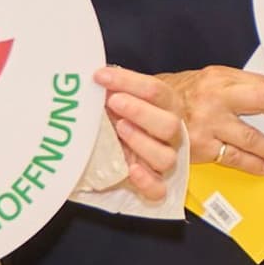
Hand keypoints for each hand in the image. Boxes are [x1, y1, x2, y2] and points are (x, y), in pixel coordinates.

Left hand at [95, 63, 185, 202]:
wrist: (119, 139)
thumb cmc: (119, 114)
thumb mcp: (115, 96)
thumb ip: (110, 87)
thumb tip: (93, 74)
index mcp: (165, 107)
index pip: (156, 91)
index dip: (128, 82)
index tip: (100, 76)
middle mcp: (169, 134)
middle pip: (170, 125)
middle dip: (141, 112)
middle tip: (114, 102)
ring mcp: (163, 160)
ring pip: (166, 157)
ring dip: (142, 142)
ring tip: (120, 129)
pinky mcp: (154, 184)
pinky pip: (159, 190)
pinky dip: (147, 182)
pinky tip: (132, 170)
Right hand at [159, 65, 263, 173]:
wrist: (143, 111)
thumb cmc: (182, 95)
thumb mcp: (210, 79)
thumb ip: (241, 84)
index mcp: (218, 80)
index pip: (261, 85)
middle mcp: (214, 100)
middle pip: (260, 102)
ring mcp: (207, 126)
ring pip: (250, 138)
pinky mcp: (201, 148)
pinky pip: (233, 158)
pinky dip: (253, 164)